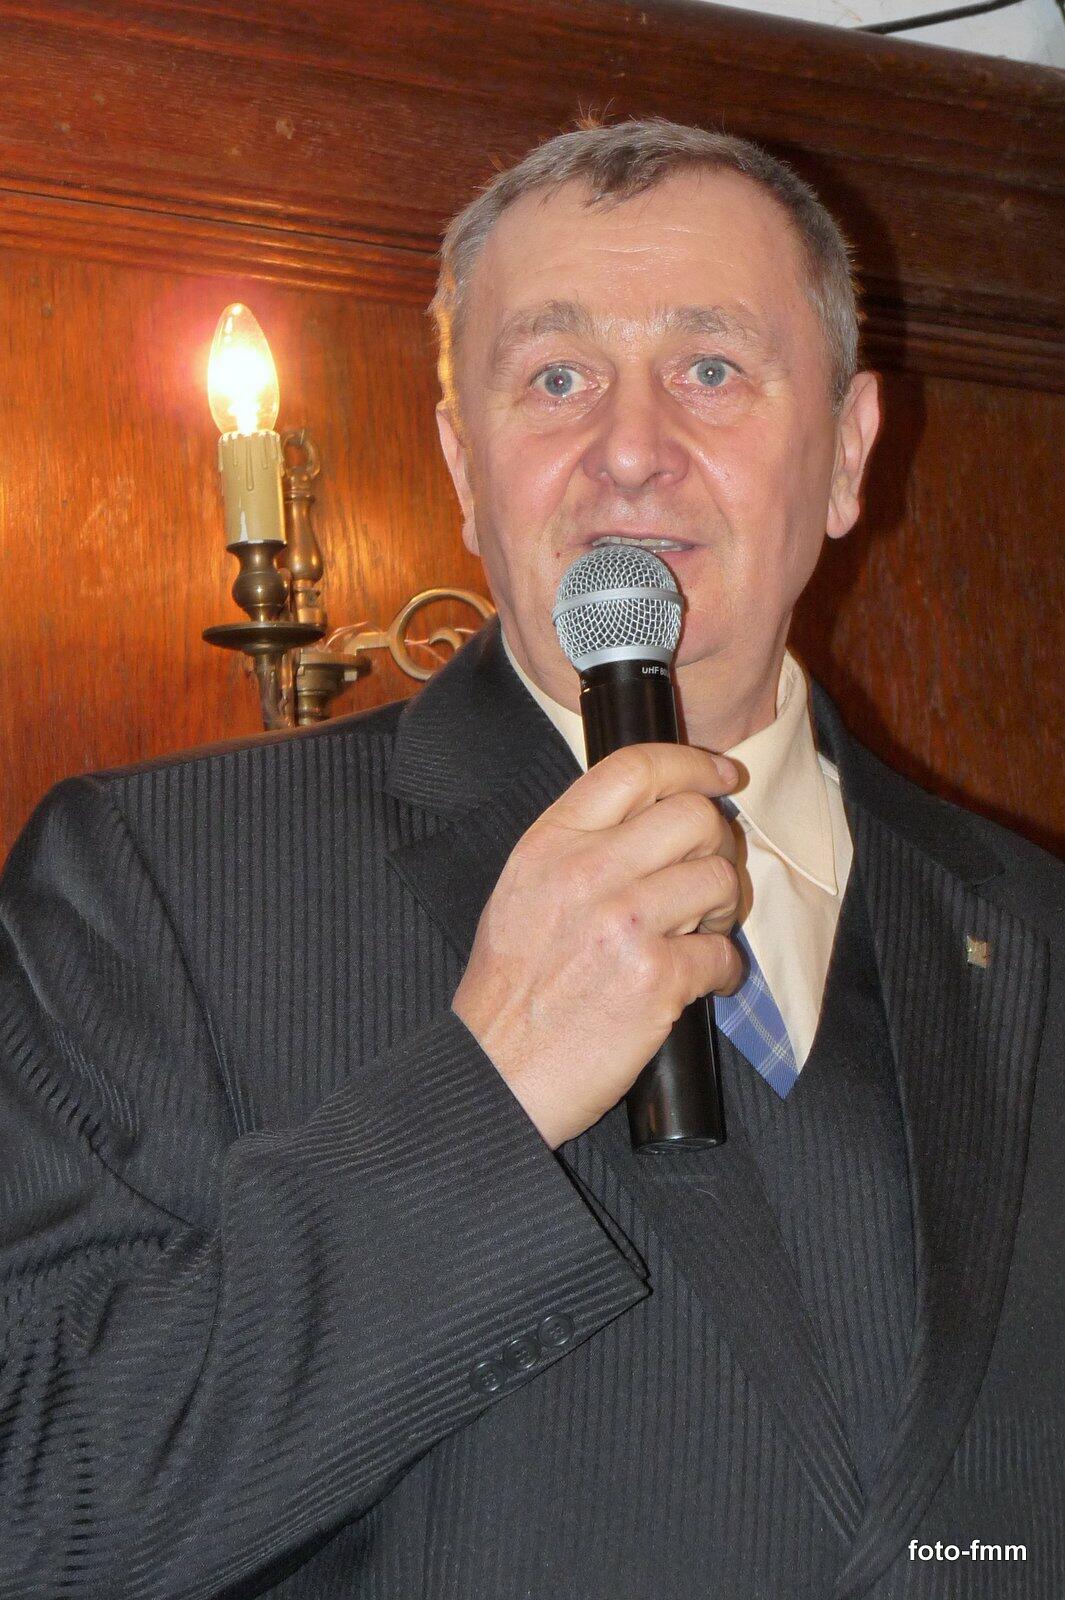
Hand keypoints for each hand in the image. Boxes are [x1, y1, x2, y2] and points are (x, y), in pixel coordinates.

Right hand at [452, 744, 742, 1148]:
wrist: (495, 1074)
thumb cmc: (509, 991)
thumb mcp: (521, 890)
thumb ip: (577, 845)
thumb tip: (651, 815)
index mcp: (549, 843)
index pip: (634, 767)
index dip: (690, 764)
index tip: (720, 776)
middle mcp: (586, 871)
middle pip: (694, 817)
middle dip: (716, 846)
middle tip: (703, 883)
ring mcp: (623, 923)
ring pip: (719, 878)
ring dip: (722, 909)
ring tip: (697, 935)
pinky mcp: (655, 979)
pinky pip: (724, 953)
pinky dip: (724, 972)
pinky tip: (700, 984)